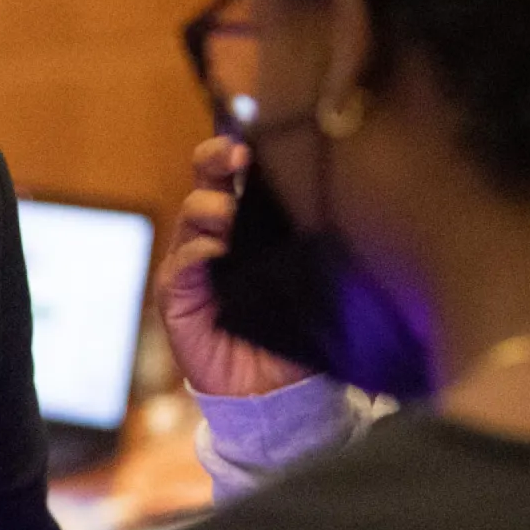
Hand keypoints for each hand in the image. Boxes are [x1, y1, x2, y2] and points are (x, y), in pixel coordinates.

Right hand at [155, 137, 313, 396]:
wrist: (273, 391)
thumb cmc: (294, 333)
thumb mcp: (313, 281)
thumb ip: (318, 248)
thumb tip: (351, 207)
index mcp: (248, 227)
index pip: (235, 174)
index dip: (238, 150)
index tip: (255, 138)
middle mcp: (215, 237)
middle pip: (205, 181)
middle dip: (215, 160)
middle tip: (237, 156)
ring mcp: (192, 265)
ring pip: (191, 216)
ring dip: (209, 208)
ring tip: (229, 214)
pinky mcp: (178, 298)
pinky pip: (181, 264)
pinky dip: (197, 253)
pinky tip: (216, 252)